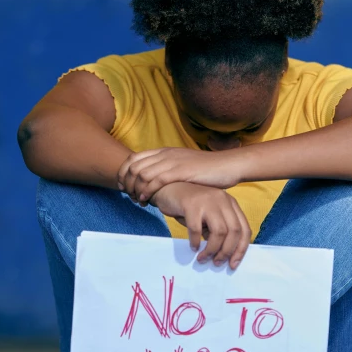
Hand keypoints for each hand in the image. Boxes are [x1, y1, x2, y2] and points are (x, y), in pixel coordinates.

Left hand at [118, 147, 242, 204]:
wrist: (228, 166)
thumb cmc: (207, 170)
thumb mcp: (183, 165)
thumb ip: (169, 169)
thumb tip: (156, 180)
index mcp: (165, 151)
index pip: (133, 158)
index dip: (123, 172)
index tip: (123, 186)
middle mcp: (166, 154)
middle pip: (133, 166)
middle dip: (126, 182)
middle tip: (128, 196)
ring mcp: (173, 161)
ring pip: (141, 173)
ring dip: (134, 188)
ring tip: (137, 200)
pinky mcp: (180, 171)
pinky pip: (156, 180)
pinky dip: (146, 190)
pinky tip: (146, 199)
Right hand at [151, 182, 250, 269]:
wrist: (168, 189)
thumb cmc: (190, 206)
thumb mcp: (209, 218)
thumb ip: (218, 231)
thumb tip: (223, 254)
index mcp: (230, 204)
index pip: (244, 229)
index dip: (241, 249)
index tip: (233, 264)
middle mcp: (223, 200)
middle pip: (234, 231)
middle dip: (227, 251)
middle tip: (217, 263)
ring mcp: (208, 200)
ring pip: (219, 232)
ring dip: (212, 249)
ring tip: (203, 258)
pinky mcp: (192, 204)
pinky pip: (197, 229)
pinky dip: (196, 241)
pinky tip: (193, 247)